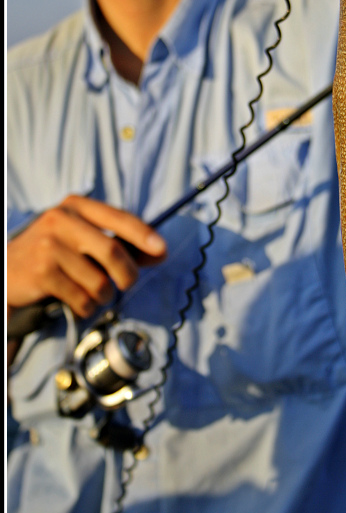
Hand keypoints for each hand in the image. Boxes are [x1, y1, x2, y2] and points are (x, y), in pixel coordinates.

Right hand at [7, 196, 166, 319]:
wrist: (6, 271)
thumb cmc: (54, 254)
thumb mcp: (83, 239)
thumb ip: (120, 243)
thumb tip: (159, 253)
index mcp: (76, 205)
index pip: (118, 217)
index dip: (144, 235)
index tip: (162, 250)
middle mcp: (61, 219)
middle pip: (112, 250)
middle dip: (128, 274)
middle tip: (127, 284)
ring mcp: (49, 245)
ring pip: (99, 280)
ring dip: (103, 295)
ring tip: (91, 292)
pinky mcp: (41, 272)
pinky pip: (81, 298)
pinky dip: (87, 307)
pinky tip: (76, 301)